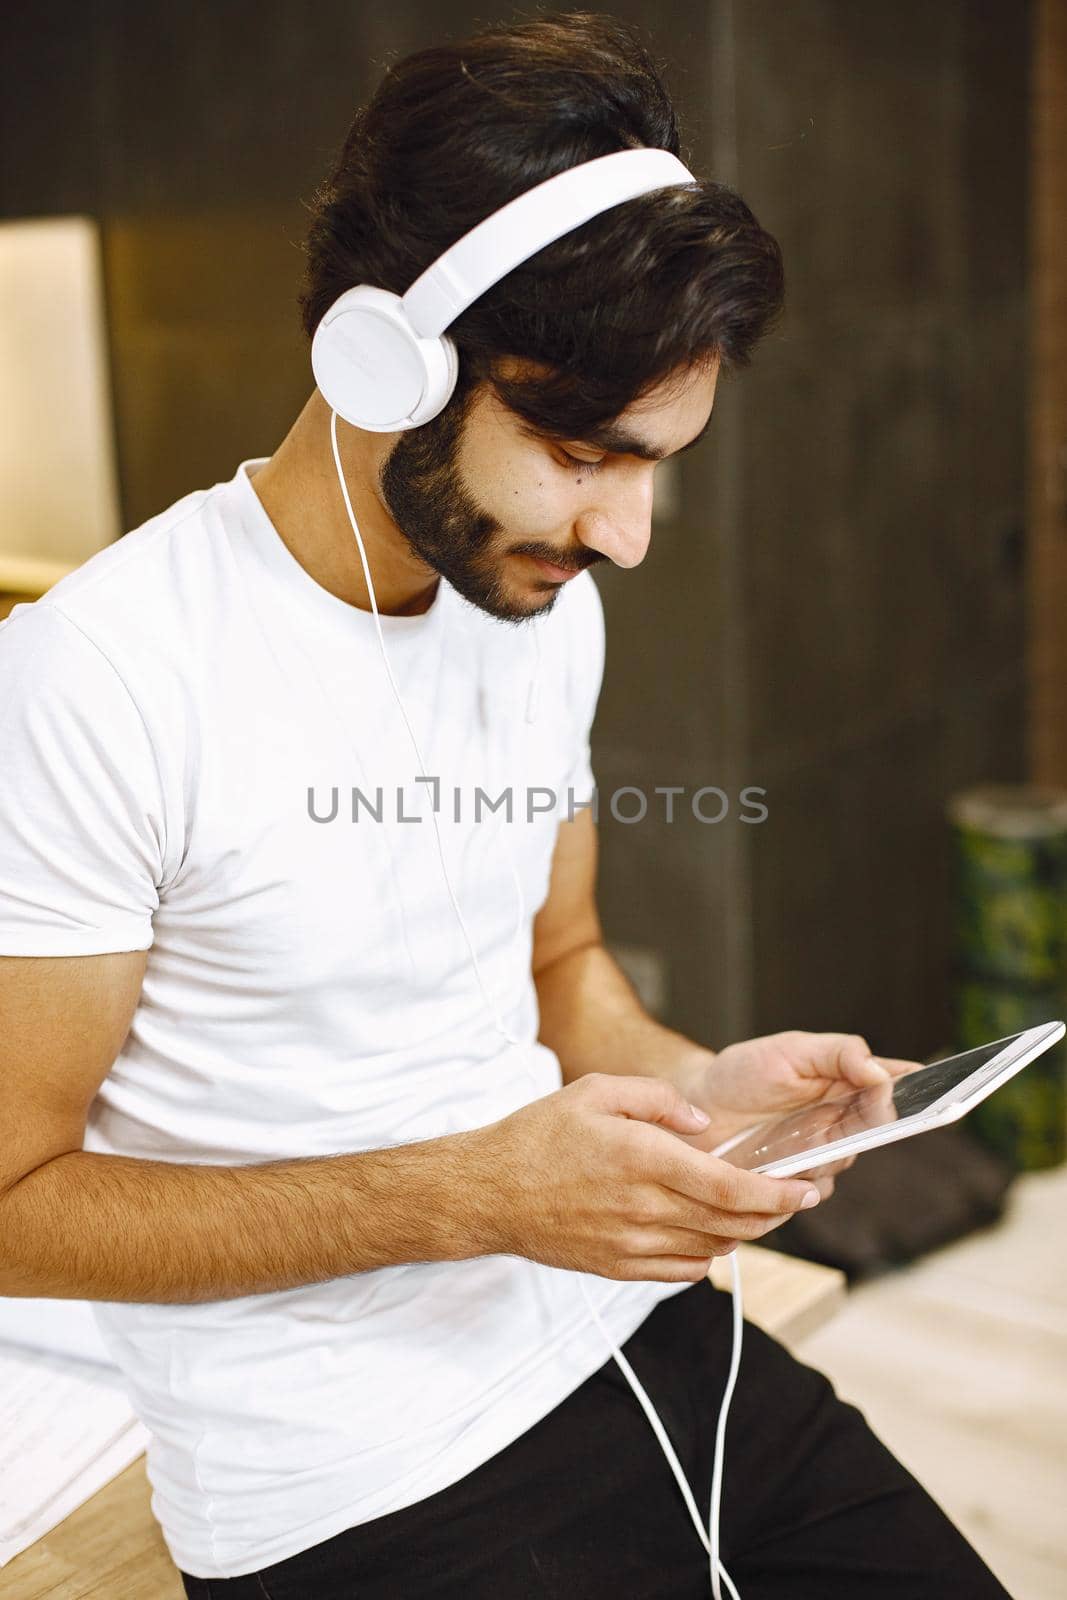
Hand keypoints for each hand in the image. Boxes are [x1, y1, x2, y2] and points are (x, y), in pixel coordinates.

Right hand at [466, 1072, 824, 1283]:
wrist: (489, 1192)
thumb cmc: (540, 1135)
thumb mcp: (598, 1090)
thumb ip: (658, 1099)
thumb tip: (704, 1125)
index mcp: (644, 1159)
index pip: (732, 1188)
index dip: (778, 1193)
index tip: (806, 1189)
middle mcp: (644, 1208)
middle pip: (732, 1223)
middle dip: (774, 1213)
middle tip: (793, 1198)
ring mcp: (632, 1245)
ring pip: (712, 1248)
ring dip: (744, 1233)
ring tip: (755, 1211)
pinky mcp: (619, 1268)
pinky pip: (682, 1271)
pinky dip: (708, 1256)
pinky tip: (709, 1235)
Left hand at [683, 1031, 919, 1196]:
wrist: (696, 1112)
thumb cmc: (742, 1074)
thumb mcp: (788, 1050)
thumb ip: (836, 1053)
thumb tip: (878, 1071)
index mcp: (847, 1079)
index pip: (898, 1083)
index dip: (925, 1088)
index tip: (939, 1090)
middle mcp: (843, 1119)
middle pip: (882, 1127)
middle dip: (876, 1123)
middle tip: (861, 1115)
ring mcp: (822, 1152)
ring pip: (846, 1159)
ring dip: (826, 1151)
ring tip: (790, 1139)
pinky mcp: (798, 1183)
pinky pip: (815, 1191)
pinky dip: (800, 1179)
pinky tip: (776, 1165)